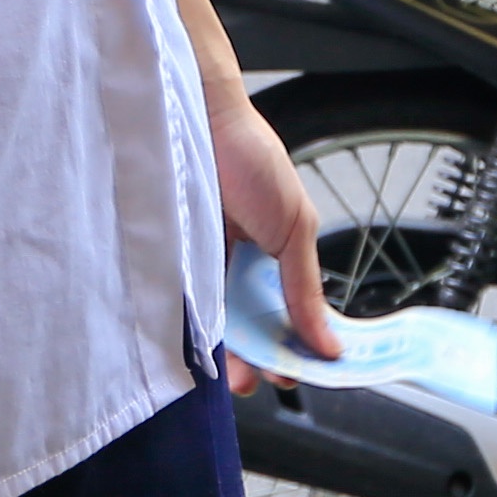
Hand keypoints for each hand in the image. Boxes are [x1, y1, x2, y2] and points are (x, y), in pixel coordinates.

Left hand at [208, 86, 336, 391]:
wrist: (197, 118)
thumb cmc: (251, 158)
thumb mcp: (295, 228)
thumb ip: (306, 288)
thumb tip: (328, 342)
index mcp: (273, 258)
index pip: (285, 314)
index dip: (291, 346)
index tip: (297, 373)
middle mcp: (235, 266)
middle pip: (247, 326)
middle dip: (257, 357)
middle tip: (261, 378)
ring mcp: (200, 266)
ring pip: (213, 323)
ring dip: (225, 351)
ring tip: (235, 373)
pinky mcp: (169, 263)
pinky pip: (180, 305)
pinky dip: (190, 327)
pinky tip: (199, 347)